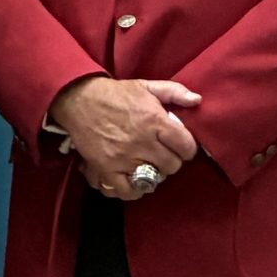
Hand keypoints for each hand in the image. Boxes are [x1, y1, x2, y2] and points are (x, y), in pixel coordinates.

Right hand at [50, 76, 203, 196]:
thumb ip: (174, 91)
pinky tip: (134, 179)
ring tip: (147, 164)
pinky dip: (134, 189)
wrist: (79, 100)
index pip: (186, 147)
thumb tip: (197, 100)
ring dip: (153, 173)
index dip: (187, 148)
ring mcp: (124, 157)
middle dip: (170, 160)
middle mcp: (142, 142)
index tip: (179, 146)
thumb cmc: (115, 94)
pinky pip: (127, 190)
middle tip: (162, 154)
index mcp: (155, 121)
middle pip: (172, 166)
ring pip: (153, 178)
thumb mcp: (146, 86)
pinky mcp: (107, 168)